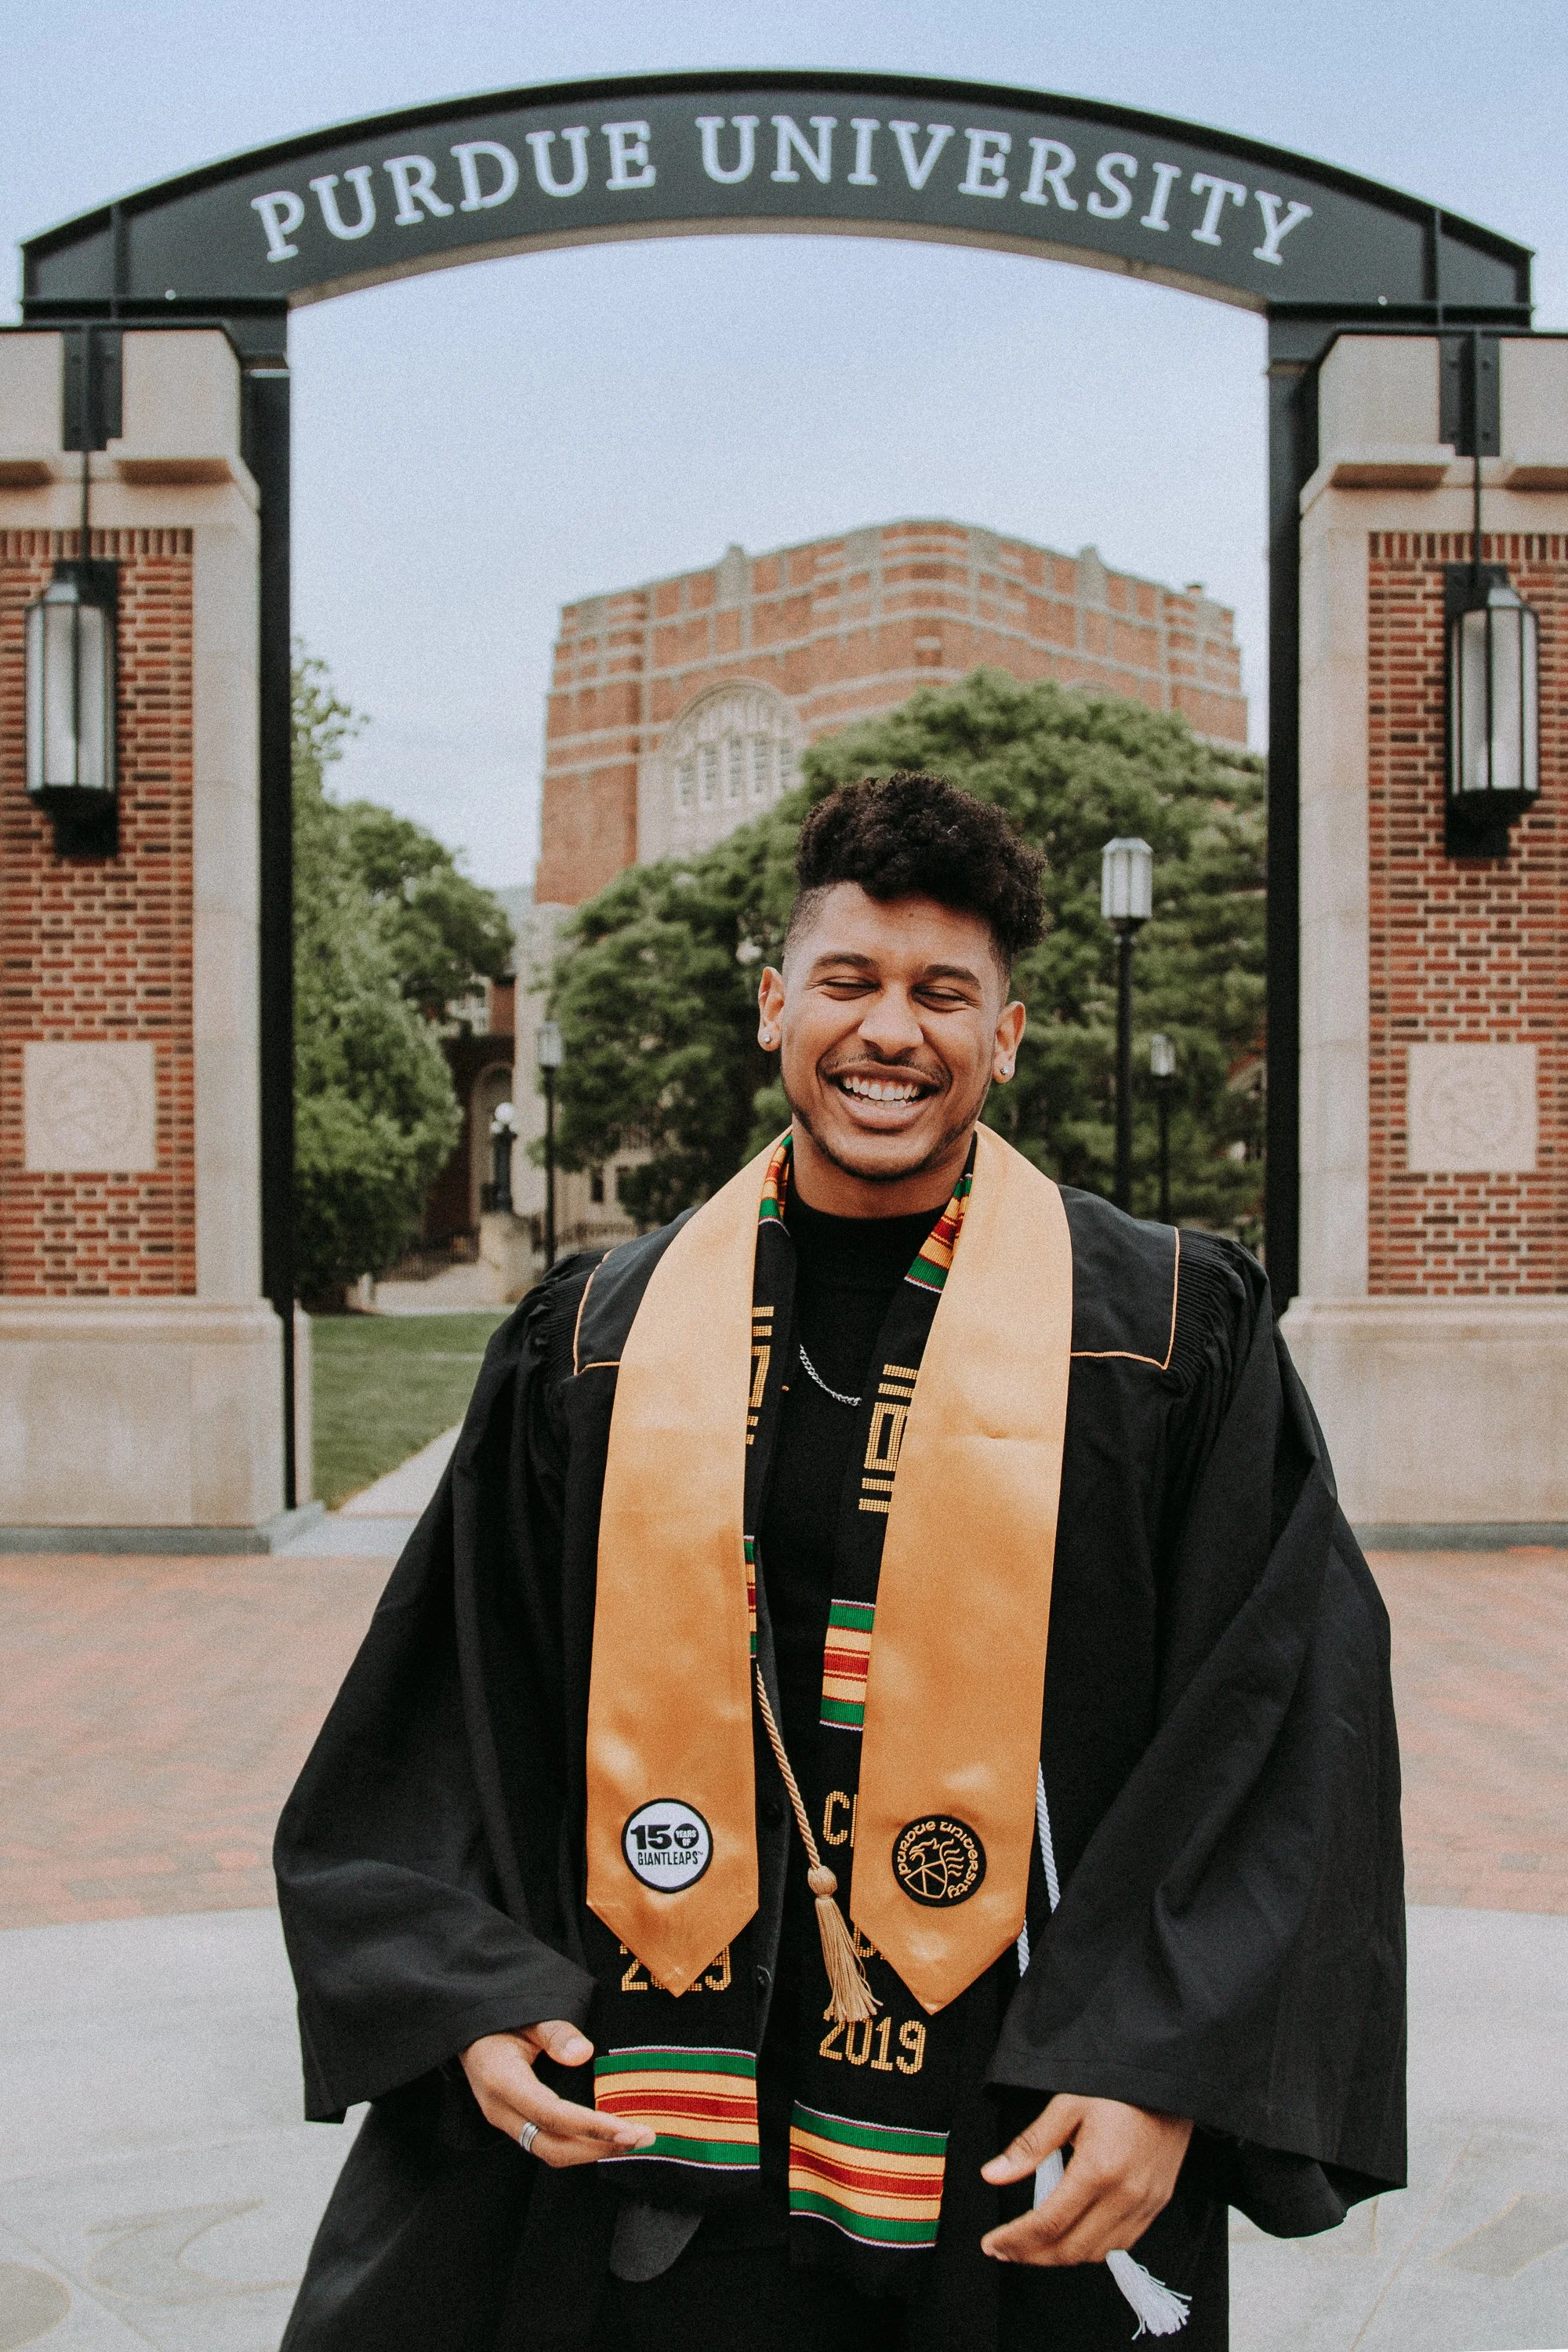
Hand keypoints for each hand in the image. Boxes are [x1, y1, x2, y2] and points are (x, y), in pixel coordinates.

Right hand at [459, 2021, 654, 2167]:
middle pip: (552, 2146)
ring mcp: (505, 2122)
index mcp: (502, 2082)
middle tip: (644, 2138)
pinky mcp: (515, 2124)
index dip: (591, 2126)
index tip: (628, 2130)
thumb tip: (584, 2053)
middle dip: (600, 2147)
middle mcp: (501, 2111)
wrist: (467, 2030)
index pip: (551, 2114)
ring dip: (593, 2151)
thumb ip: (553, 2032)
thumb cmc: (500, 2018)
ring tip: (633, 2140)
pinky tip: (607, 2136)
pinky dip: (580, 2145)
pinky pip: (547, 2144)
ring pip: (550, 2152)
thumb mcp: (525, 2015)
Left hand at [979, 2094, 1192, 2264]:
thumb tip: (992, 2175)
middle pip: (1071, 2248)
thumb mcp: (1067, 2106)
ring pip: (1097, 2253)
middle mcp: (1125, 2194)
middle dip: (1032, 2255)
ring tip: (1032, 2245)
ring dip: (1061, 2256)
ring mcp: (1145, 2203)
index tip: (992, 2244)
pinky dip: (1092, 2248)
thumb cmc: (1117, 2087)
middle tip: (1005, 2250)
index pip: (1049, 2222)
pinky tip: (1072, 2235)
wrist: (1169, 2080)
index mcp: (1098, 2169)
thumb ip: (1029, 2146)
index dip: (1016, 2239)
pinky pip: (1122, 2243)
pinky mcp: (1157, 2203)